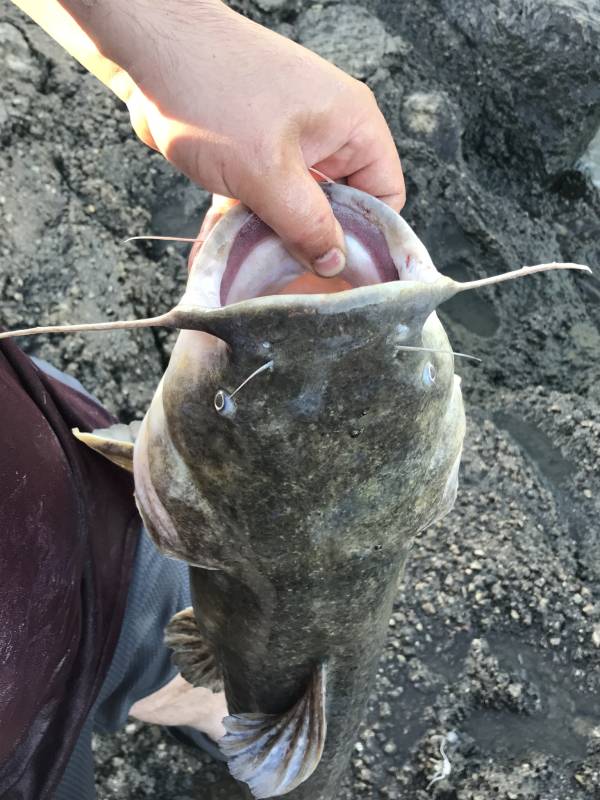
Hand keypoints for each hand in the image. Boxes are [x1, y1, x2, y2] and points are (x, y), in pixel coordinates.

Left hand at [59, 0, 404, 275]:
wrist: (149, 49)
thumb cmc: (213, 90)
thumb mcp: (268, 172)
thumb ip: (306, 225)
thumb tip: (334, 263)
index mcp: (352, 127)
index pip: (384, 196)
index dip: (367, 239)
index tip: (343, 274)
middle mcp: (328, 134)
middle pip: (337, 209)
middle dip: (310, 245)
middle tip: (289, 278)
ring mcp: (289, 143)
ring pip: (294, 209)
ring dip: (270, 240)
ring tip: (248, 270)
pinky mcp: (254, 153)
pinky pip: (262, 200)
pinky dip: (243, 225)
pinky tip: (220, 250)